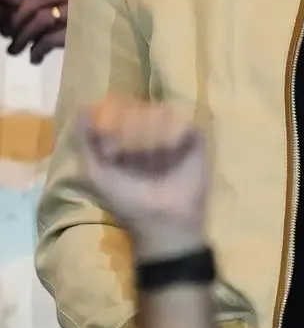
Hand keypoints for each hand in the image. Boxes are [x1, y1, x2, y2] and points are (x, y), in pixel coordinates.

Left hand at [77, 97, 208, 264]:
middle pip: (142, 115)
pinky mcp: (196, 147)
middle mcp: (151, 144)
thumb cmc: (127, 201)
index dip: (113, 124)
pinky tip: (169, 151)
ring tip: (151, 154)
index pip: (120, 120)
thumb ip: (85, 142)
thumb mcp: (96, 172)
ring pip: (164, 117)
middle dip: (134, 128)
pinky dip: (176, 134)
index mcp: (127, 150)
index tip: (110, 140)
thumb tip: (83, 107)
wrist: (163, 221)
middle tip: (133, 150)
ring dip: (154, 132)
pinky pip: (186, 126)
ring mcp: (175, 144)